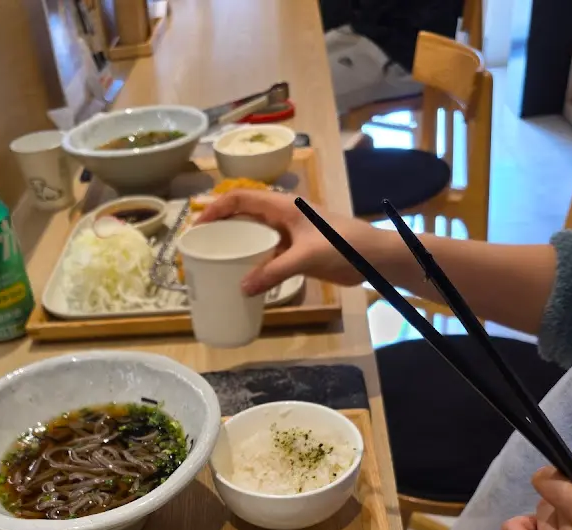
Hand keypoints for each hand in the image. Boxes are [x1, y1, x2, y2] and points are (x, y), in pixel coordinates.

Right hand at [195, 190, 385, 294]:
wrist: (374, 257)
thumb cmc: (343, 245)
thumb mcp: (306, 257)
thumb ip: (274, 272)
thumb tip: (243, 289)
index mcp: (283, 206)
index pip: (241, 198)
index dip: (216, 208)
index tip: (196, 225)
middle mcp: (282, 216)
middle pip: (243, 214)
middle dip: (220, 226)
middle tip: (199, 245)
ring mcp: (289, 233)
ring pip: (254, 234)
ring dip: (235, 244)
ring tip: (215, 260)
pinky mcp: (295, 250)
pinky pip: (266, 252)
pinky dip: (252, 261)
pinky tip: (242, 276)